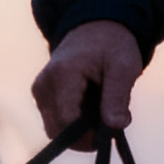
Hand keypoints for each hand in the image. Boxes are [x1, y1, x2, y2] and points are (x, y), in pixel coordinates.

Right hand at [32, 20, 144, 148]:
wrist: (95, 27)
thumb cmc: (112, 46)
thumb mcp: (124, 68)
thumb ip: (118, 98)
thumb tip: (116, 127)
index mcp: (63, 74)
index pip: (67, 122)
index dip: (88, 137)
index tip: (111, 134)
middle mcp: (44, 84)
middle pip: (57, 130)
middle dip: (84, 135)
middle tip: (109, 122)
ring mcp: (39, 90)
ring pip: (54, 130)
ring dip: (79, 130)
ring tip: (99, 109)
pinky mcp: (40, 95)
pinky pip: (54, 122)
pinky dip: (72, 122)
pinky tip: (89, 106)